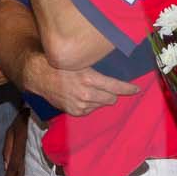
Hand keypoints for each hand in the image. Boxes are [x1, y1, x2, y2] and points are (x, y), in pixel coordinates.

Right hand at [22, 52, 140, 117]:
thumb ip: (97, 72)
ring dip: (100, 99)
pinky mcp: (74, 111)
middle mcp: (86, 94)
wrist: (40, 76)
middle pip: (111, 98)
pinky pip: (90, 110)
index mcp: (89, 79)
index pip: (116, 87)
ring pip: (101, 104)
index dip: (128, 89)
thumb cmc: (60, 66)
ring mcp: (80, 105)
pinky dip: (89, 104)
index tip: (136, 89)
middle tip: (107, 87)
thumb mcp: (80, 64)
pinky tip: (81, 96)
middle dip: (111, 93)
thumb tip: (114, 78)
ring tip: (88, 90)